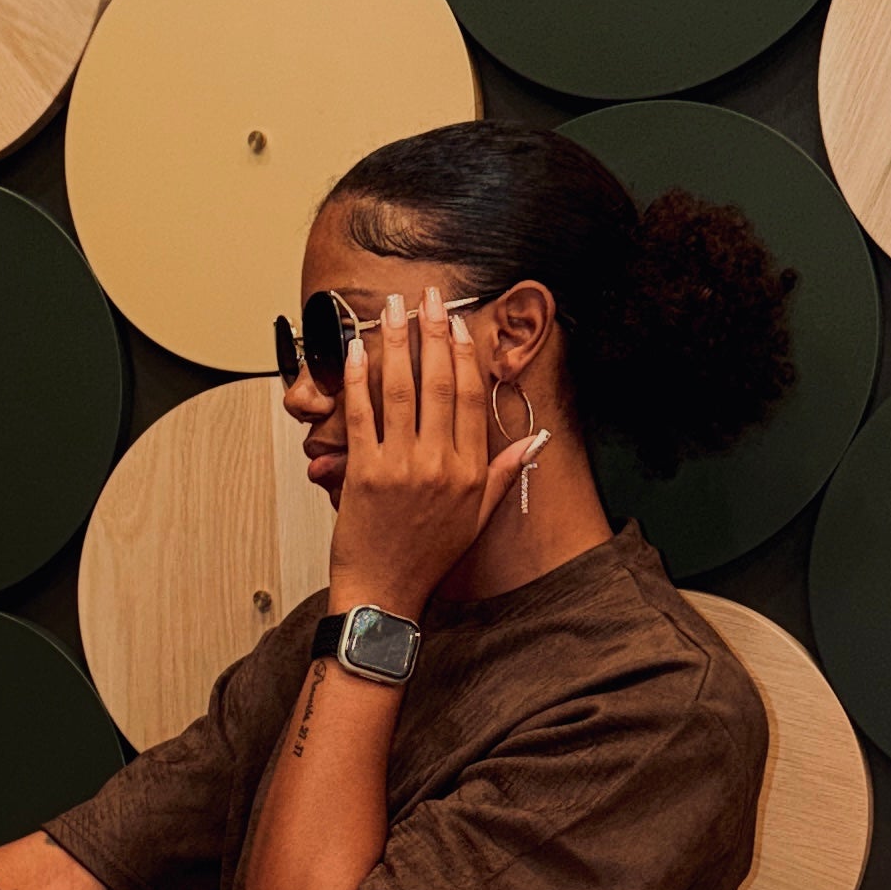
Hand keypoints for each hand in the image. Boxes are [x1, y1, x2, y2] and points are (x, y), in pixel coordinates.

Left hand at [327, 291, 539, 615]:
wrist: (385, 592)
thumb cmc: (427, 556)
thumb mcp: (477, 518)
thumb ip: (504, 474)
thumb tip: (535, 442)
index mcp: (470, 471)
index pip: (470, 398)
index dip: (464, 355)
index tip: (458, 325)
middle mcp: (440, 465)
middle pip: (439, 384)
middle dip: (434, 333)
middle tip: (429, 298)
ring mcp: (402, 468)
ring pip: (401, 391)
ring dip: (397, 343)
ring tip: (394, 309)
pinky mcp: (365, 474)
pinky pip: (362, 415)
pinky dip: (358, 380)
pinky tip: (356, 351)